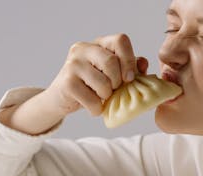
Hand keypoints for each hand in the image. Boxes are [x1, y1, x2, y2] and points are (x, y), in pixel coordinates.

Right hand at [0, 33, 147, 134]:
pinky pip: (93, 100)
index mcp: (97, 43)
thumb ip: (128, 68)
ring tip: (99, 98)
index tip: (130, 77)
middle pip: (111, 62)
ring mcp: (73, 65)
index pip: (120, 40)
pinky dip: (97, 109)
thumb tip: (143, 64)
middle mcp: (83, 49)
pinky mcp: (67, 83)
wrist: (59, 100)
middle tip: (112, 90)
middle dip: (117, 82)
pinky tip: (92, 106)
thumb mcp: (110, 75)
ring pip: (103, 84)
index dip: (129, 59)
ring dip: (106, 97)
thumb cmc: (89, 86)